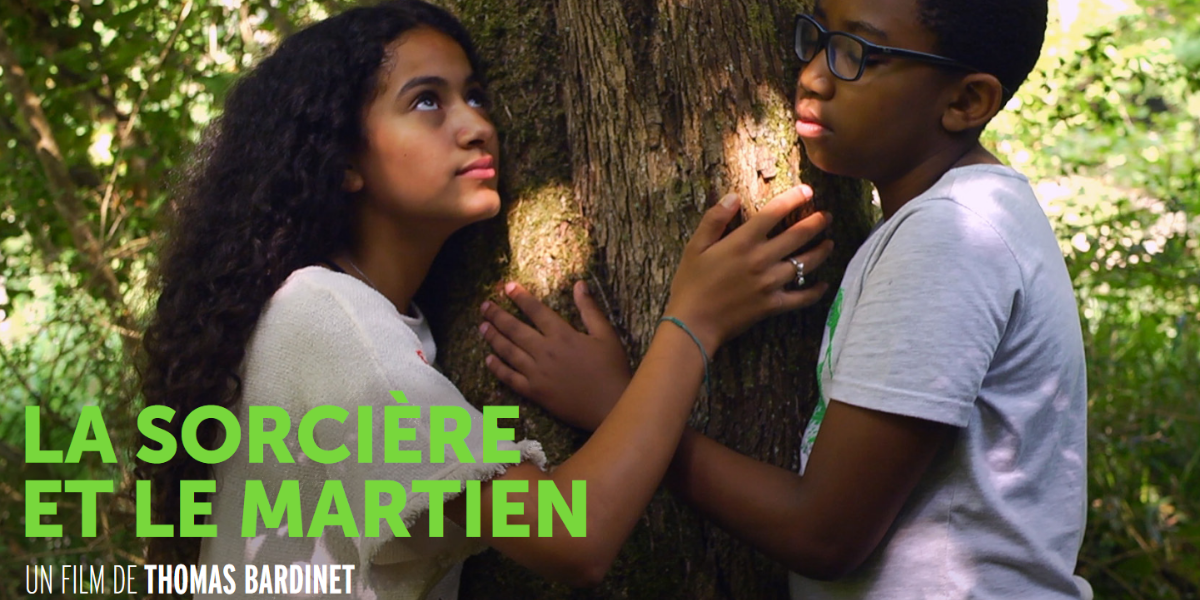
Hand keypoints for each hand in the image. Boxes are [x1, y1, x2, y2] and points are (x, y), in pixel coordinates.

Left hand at [480, 280, 631, 430]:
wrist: (610, 406)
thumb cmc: (612, 369)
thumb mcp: (606, 335)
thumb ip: (590, 309)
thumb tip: (580, 284)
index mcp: (563, 335)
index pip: (536, 311)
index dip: (520, 297)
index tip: (507, 287)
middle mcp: (545, 351)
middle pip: (515, 329)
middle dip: (497, 315)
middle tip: (484, 306)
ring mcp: (537, 373)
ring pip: (508, 351)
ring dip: (493, 337)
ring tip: (482, 326)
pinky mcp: (534, 392)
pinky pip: (510, 378)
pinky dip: (497, 368)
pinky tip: (488, 360)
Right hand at [664, 185, 832, 353]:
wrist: (693, 323)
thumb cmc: (691, 284)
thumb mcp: (695, 246)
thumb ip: (714, 219)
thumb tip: (733, 196)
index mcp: (742, 242)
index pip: (774, 212)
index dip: (794, 198)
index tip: (808, 190)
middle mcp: (761, 260)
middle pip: (798, 235)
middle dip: (816, 222)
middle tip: (826, 216)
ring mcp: (770, 283)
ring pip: (805, 264)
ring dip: (821, 252)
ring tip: (830, 243)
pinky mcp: (773, 305)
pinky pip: (801, 298)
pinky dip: (815, 292)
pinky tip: (823, 285)